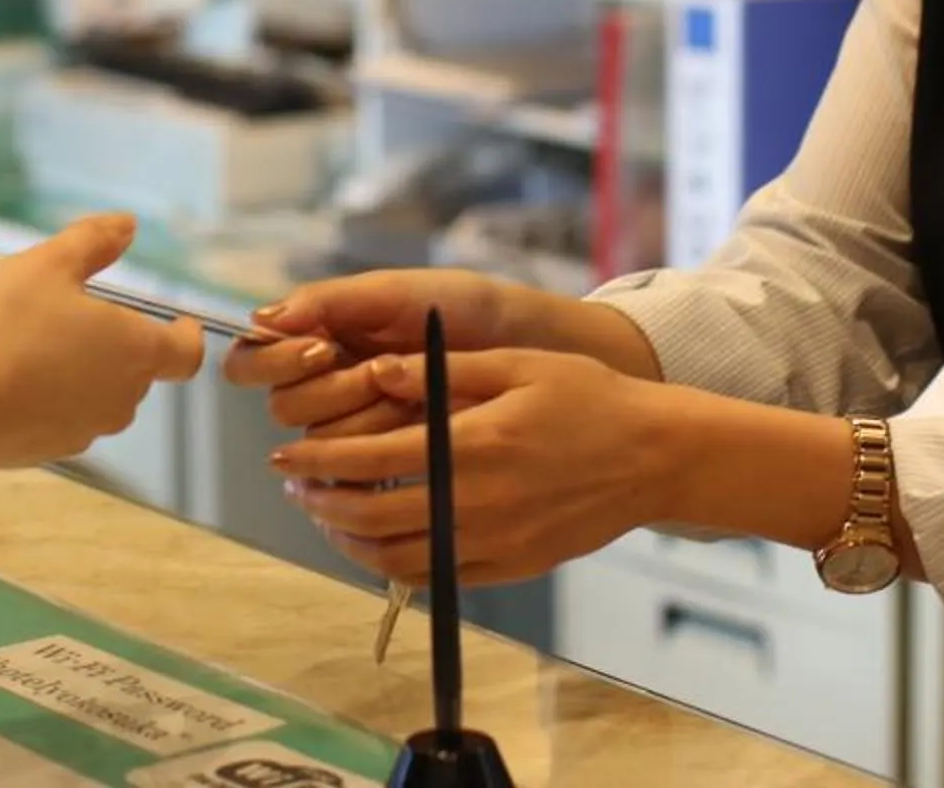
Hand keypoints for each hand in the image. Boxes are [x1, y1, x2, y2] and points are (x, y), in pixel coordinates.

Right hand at [0, 215, 204, 498]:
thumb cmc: (5, 328)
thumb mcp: (46, 264)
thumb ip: (92, 242)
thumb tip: (127, 226)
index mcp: (135, 349)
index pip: (187, 352)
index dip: (185, 334)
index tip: (175, 320)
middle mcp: (123, 397)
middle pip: (137, 367)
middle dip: (113, 340)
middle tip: (68, 311)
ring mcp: (88, 429)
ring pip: (99, 393)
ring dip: (81, 369)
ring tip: (31, 342)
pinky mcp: (52, 450)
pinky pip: (64, 417)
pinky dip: (50, 398)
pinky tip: (11, 378)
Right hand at [221, 269, 525, 436]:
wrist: (528, 348)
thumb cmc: (463, 309)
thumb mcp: (398, 293)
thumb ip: (330, 300)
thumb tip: (262, 318)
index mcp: (317, 338)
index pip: (254, 361)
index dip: (275, 360)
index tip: (321, 349)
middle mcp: (325, 385)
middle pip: (284, 407)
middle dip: (334, 389)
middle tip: (378, 372)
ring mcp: (354, 427)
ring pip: (319, 443)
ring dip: (364, 418)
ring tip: (410, 398)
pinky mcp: (385, 462)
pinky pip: (354, 477)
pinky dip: (380, 455)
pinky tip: (410, 434)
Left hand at [269, 349, 678, 584]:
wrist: (654, 456)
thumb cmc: (587, 398)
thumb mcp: (516, 365)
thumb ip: (440, 372)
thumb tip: (375, 370)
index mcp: (476, 445)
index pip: (374, 461)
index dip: (321, 457)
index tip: (288, 451)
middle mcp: (479, 502)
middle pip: (374, 518)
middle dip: (322, 501)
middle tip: (296, 482)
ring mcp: (495, 542)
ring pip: (397, 559)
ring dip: (349, 540)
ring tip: (327, 513)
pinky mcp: (511, 566)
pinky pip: (438, 577)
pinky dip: (395, 564)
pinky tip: (378, 540)